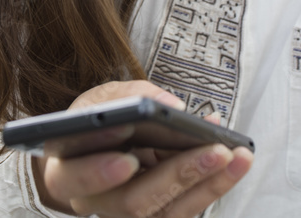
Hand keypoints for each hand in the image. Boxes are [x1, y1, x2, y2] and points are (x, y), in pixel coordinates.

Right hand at [32, 80, 252, 216]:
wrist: (102, 146)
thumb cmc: (99, 121)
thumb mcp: (102, 97)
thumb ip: (129, 95)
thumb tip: (170, 106)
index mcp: (64, 171)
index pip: (74, 177)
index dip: (99, 172)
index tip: (128, 159)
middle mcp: (93, 203)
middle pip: (131, 203)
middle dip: (175, 176)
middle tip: (212, 152)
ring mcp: (126, 216)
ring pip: (167, 213)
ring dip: (207, 183)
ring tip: (236, 153)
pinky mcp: (156, 217)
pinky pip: (186, 211)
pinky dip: (214, 184)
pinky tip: (236, 158)